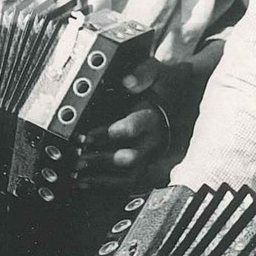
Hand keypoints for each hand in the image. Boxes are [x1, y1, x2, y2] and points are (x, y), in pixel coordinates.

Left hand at [73, 57, 170, 186]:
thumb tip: (128, 82)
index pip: (131, 129)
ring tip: (76, 173)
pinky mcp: (146, 167)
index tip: (84, 135)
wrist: (179, 98)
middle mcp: (154, 141)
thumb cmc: (161, 84)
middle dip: (100, 160)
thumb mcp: (156, 70)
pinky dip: (104, 185)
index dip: (106, 134)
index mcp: (153, 117)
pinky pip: (127, 184)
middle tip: (76, 158)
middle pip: (130, 158)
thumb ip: (143, 72)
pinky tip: (84, 181)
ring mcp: (151, 157)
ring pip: (129, 176)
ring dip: (101, 177)